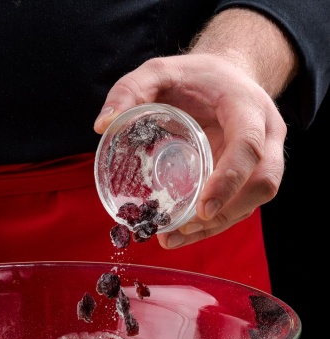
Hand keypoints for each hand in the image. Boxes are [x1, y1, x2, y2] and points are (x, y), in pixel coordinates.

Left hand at [94, 52, 287, 249]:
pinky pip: (239, 205)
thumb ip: (130, 90)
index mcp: (248, 107)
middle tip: (184, 227)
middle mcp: (265, 134)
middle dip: (226, 212)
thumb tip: (102, 125)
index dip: (229, 181)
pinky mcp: (249, 174)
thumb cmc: (193, 77)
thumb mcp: (158, 72)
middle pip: (262, 182)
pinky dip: (213, 225)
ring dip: (217, 226)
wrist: (223, 76)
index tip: (202, 208)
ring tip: (173, 238)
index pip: (248, 147)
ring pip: (253, 201)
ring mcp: (262, 157)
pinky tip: (182, 234)